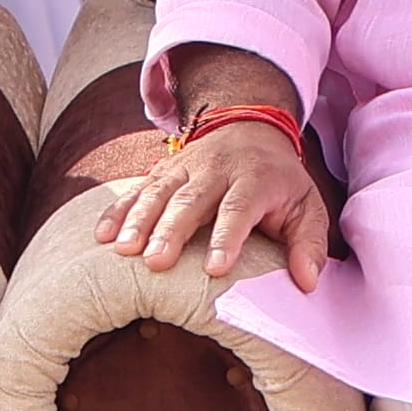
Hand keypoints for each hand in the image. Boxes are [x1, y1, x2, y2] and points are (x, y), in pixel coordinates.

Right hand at [112, 46, 330, 292]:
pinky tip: (101, 236)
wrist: (252, 128)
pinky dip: (117, 210)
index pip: (239, 209)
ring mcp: (185, 166)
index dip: (227, 238)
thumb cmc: (280, 183)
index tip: (216, 270)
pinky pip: (137, 188)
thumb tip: (308, 281)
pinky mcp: (164, 169)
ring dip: (138, 220)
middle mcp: (216, 169)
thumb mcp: (307, 207)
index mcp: (254, 179)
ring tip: (122, 250)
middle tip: (156, 262)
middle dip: (171, 231)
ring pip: (158, 192)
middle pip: (191, 201)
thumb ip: (309, 243)